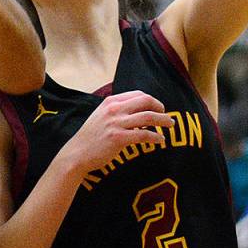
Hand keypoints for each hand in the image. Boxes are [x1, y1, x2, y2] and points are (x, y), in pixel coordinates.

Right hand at [59, 91, 174, 175]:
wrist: (77, 153)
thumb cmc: (91, 137)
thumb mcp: (101, 116)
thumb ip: (116, 111)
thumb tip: (137, 112)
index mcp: (110, 102)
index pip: (138, 94)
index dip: (152, 101)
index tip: (158, 108)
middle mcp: (114, 109)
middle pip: (146, 101)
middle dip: (160, 108)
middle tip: (167, 116)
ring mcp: (116, 123)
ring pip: (148, 117)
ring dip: (163, 120)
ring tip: (170, 125)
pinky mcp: (119, 138)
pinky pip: (144, 135)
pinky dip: (156, 137)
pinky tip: (160, 140)